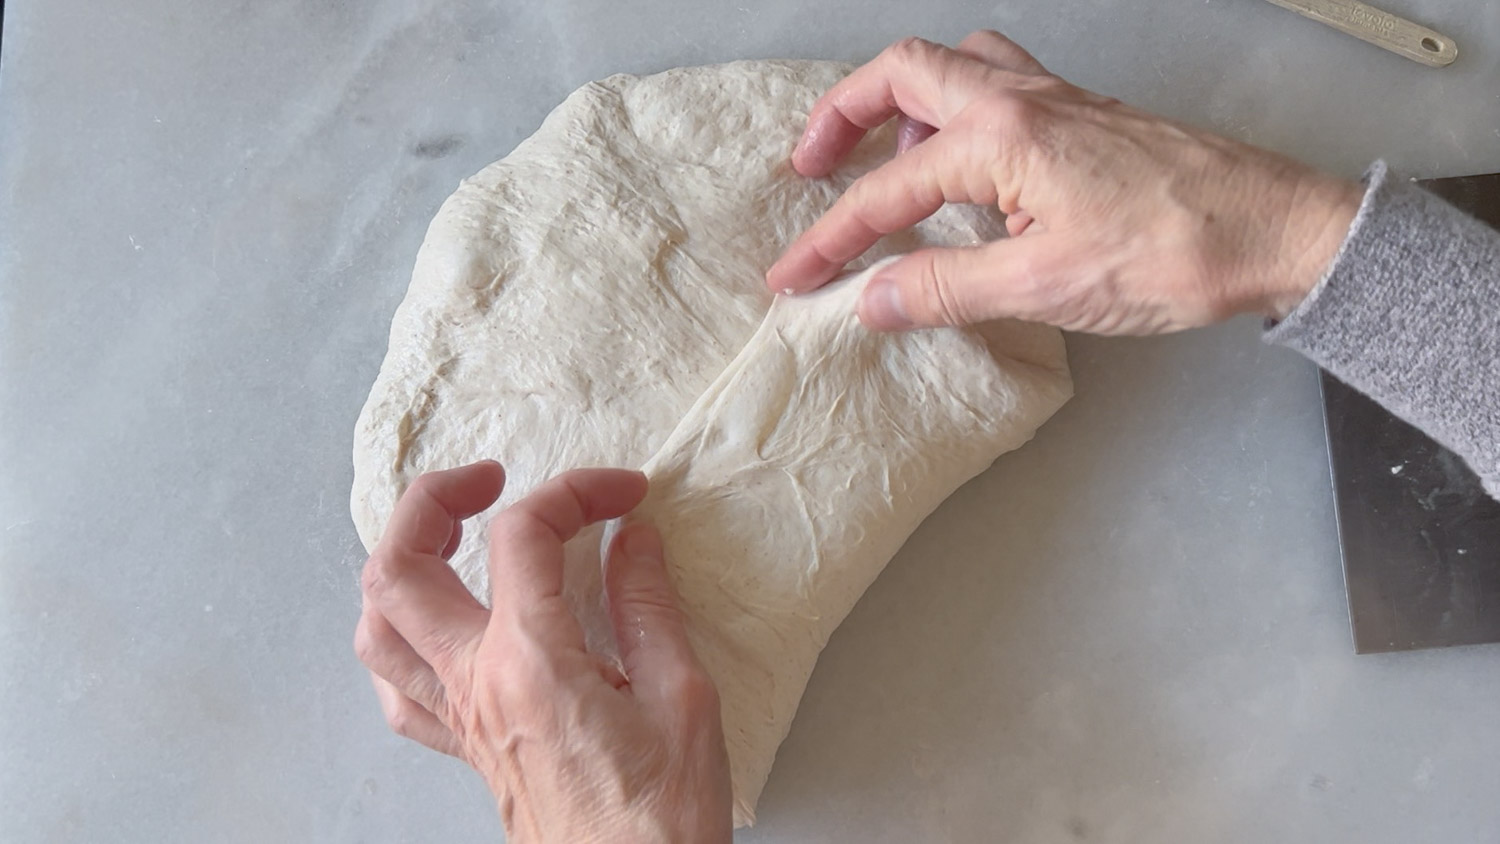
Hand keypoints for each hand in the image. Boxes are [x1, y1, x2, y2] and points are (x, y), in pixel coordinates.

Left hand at [354, 461, 731, 842]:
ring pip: (376, 626)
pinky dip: (404, 639)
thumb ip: (647, 606)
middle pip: (399, 566)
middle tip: (491, 480)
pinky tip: (444, 627)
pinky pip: (399, 690)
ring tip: (451, 539)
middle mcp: (476, 686)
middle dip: (434, 500)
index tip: (622, 494)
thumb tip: (632, 539)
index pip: (524, 535)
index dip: (576, 492)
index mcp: (531, 663)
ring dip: (401, 563)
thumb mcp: (683, 698)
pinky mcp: (466, 750)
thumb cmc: (662, 821)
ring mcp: (460, 720)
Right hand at [766, 32, 1363, 333]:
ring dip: (903, 100)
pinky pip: (1000, 82)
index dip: (831, 240)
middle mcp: (1022, 98)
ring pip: (956, 63)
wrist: (1276, 231)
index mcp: (1001, 136)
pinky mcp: (1085, 116)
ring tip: (886, 159)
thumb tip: (868, 300)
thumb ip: (945, 288)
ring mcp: (1057, 99)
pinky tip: (969, 166)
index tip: (792, 277)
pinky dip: (959, 109)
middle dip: (842, 115)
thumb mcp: (1043, 287)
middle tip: (811, 166)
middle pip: (903, 72)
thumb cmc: (1171, 254)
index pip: (887, 191)